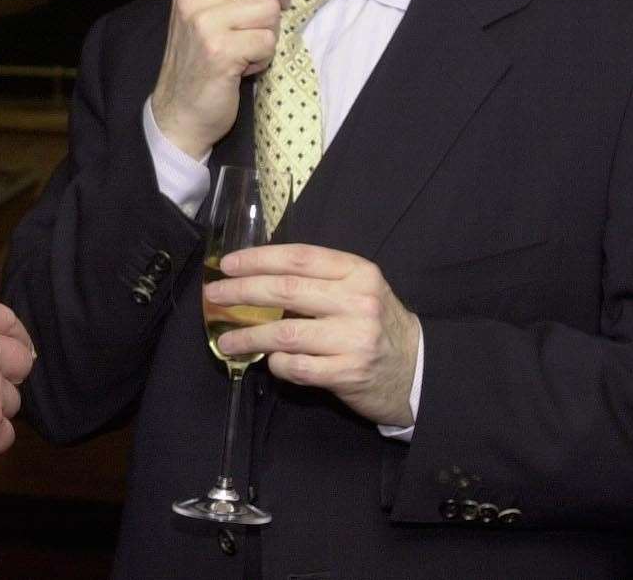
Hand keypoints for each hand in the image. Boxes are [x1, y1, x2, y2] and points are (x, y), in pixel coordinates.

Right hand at [151, 0, 299, 159]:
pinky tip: (245, 67)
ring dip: (270, 32)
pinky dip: (264, 57)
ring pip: (269, 7)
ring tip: (250, 48)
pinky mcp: (219, 50)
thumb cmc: (199, 63)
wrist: (178, 111)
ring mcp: (204, 23)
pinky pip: (267, 40)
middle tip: (283, 1)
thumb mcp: (201, 14)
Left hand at [205, 244, 419, 426]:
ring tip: (226, 338)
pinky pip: (297, 367)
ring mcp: (353, 339)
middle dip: (242, 291)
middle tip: (215, 295)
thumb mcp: (358, 290)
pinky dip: (277, 364)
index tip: (228, 264)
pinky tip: (268, 362)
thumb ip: (319, 281)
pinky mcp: (348, 373)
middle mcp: (357, 302)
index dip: (259, 258)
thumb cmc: (377, 324)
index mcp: (358, 273)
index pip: (299, 258)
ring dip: (248, 336)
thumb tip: (257, 276)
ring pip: (284, 333)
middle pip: (285, 290)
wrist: (417, 370)